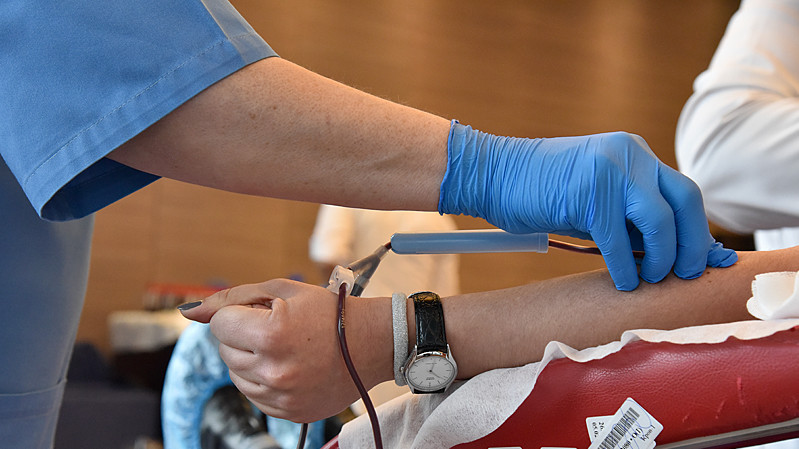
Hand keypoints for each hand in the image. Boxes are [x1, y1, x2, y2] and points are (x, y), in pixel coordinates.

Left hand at [178, 279, 389, 422]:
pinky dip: (263, 379)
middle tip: (277, 328)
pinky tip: (288, 365)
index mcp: (271, 334)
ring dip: (250, 358)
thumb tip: (189, 310)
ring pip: (235, 374)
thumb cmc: (329, 313)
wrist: (371, 344)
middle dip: (243, 334)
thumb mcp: (282, 291)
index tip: (262, 312)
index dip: (238, 313)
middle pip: (225, 349)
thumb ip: (232, 297)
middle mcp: (273, 370)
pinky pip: (254, 396)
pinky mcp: (289, 412)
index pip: (219, 323)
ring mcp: (281, 396)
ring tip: (283, 347)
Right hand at [439, 121, 736, 290]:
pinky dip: (625, 267)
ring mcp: (610, 170)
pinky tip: (623, 282)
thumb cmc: (540, 193)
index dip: (698, 231)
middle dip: (691, 244)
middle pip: (686, 200)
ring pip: (661, 220)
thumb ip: (630, 219)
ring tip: (651, 278)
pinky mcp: (588, 193)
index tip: (706, 261)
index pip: (684, 192)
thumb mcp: (595, 201)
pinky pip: (620, 240)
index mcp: (634, 154)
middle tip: (683, 275)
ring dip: (663, 257)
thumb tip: (669, 254)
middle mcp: (630, 154)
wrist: (491, 174)